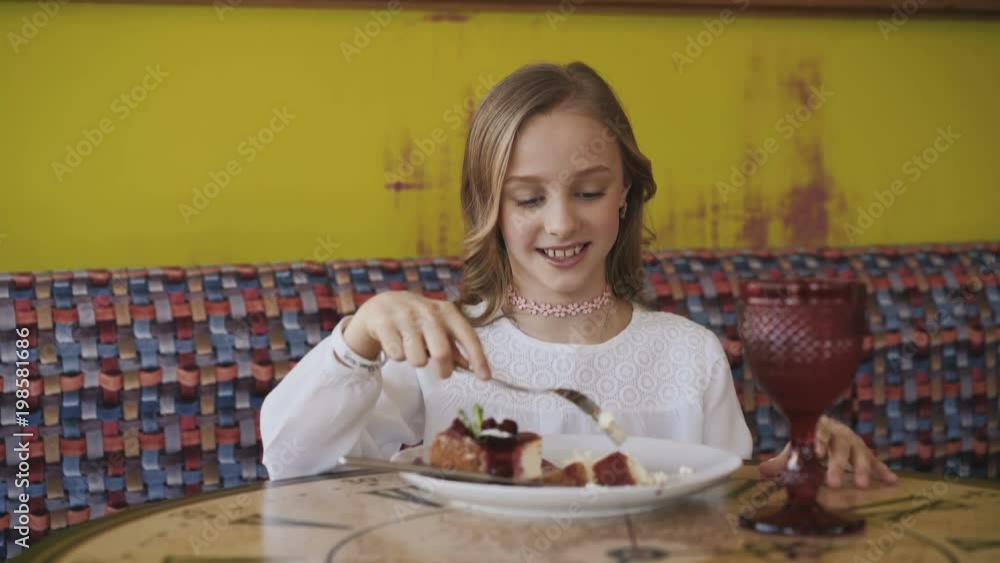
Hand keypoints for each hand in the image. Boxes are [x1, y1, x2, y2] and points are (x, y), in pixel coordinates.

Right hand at [342, 291, 491, 379]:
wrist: (380, 305)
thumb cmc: (416, 320)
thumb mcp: (438, 326)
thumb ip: (454, 345)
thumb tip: (470, 365)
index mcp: (446, 311)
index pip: (467, 335)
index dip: (478, 358)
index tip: (485, 377)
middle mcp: (427, 311)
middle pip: (442, 353)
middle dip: (444, 370)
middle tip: (441, 373)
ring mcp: (404, 316)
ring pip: (417, 359)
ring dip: (416, 362)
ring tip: (412, 350)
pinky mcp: (384, 323)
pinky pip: (397, 355)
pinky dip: (398, 357)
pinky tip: (396, 344)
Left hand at [759, 416, 896, 488]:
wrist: (826, 428)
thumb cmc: (809, 441)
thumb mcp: (795, 449)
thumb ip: (782, 461)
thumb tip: (763, 471)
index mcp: (819, 429)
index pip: (818, 433)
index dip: (817, 442)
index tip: (815, 453)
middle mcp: (839, 434)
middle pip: (840, 448)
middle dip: (837, 465)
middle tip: (832, 484)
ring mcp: (854, 442)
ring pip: (860, 453)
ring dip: (863, 469)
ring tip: (863, 486)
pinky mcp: (865, 453)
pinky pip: (876, 461)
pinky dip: (883, 470)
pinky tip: (893, 480)